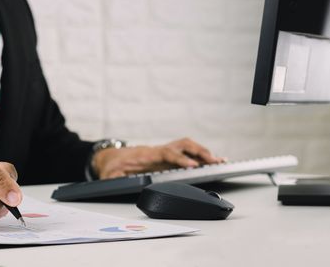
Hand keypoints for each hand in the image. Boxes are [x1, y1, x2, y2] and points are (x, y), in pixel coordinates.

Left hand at [92, 138, 224, 178]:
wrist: (110, 157)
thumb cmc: (112, 165)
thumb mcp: (109, 174)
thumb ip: (113, 180)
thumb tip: (113, 185)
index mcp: (147, 154)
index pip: (167, 153)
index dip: (180, 159)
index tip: (192, 165)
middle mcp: (158, 150)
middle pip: (183, 145)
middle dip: (200, 152)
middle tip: (215, 162)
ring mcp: (164, 152)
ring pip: (187, 146)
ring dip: (203, 152)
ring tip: (220, 161)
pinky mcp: (167, 156)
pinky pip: (186, 152)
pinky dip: (200, 156)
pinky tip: (212, 162)